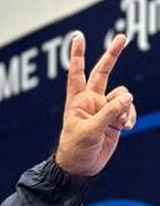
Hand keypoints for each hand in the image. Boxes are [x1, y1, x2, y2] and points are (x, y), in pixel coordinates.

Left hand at [54, 33, 135, 176]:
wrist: (81, 168)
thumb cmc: (76, 149)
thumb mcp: (90, 131)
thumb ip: (109, 113)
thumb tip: (128, 97)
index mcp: (78, 100)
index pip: (77, 73)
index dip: (78, 55)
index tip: (78, 37)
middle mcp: (92, 100)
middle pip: (103, 72)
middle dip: (112, 55)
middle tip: (122, 37)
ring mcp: (104, 108)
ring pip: (123, 95)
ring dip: (125, 107)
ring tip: (121, 123)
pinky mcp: (115, 118)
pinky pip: (128, 109)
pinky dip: (130, 116)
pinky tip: (126, 127)